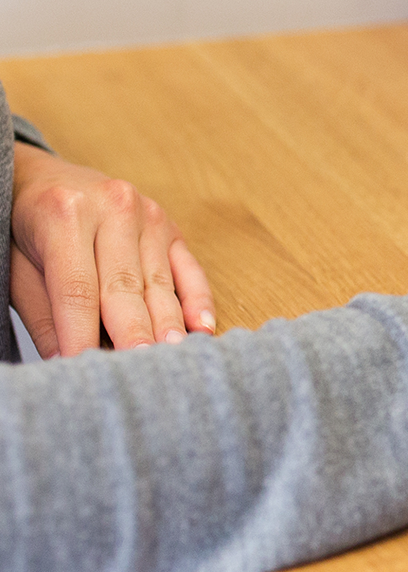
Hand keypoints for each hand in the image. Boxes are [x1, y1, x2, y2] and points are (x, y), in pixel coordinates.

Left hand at [9, 145, 214, 355]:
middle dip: (132, 336)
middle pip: (124, 288)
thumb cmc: (28, 226)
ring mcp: (148, 216)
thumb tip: (64, 361)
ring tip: (173, 361)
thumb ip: (43, 313)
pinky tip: (201, 328)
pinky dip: (198, 301)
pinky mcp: (172, 228)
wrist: (44, 178)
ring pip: (159, 285)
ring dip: (167, 327)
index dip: (81, 334)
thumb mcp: (19, 265)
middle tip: (140, 371)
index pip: (77, 289)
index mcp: (65, 214)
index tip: (85, 369)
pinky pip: (190, 270)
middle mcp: (112, 209)